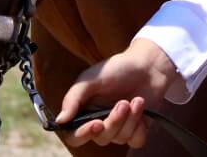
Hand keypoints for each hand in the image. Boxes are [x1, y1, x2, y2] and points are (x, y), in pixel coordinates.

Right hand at [55, 39, 179, 148]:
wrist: (146, 65)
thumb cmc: (115, 69)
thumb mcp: (90, 79)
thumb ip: (73, 99)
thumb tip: (59, 121)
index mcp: (84, 112)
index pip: (74, 136)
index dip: (83, 135)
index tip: (96, 124)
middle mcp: (100, 123)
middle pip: (101, 138)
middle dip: (114, 121)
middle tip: (123, 102)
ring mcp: (119, 128)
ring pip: (120, 139)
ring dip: (130, 119)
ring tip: (136, 99)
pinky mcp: (137, 129)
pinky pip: (136, 141)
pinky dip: (140, 127)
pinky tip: (141, 107)